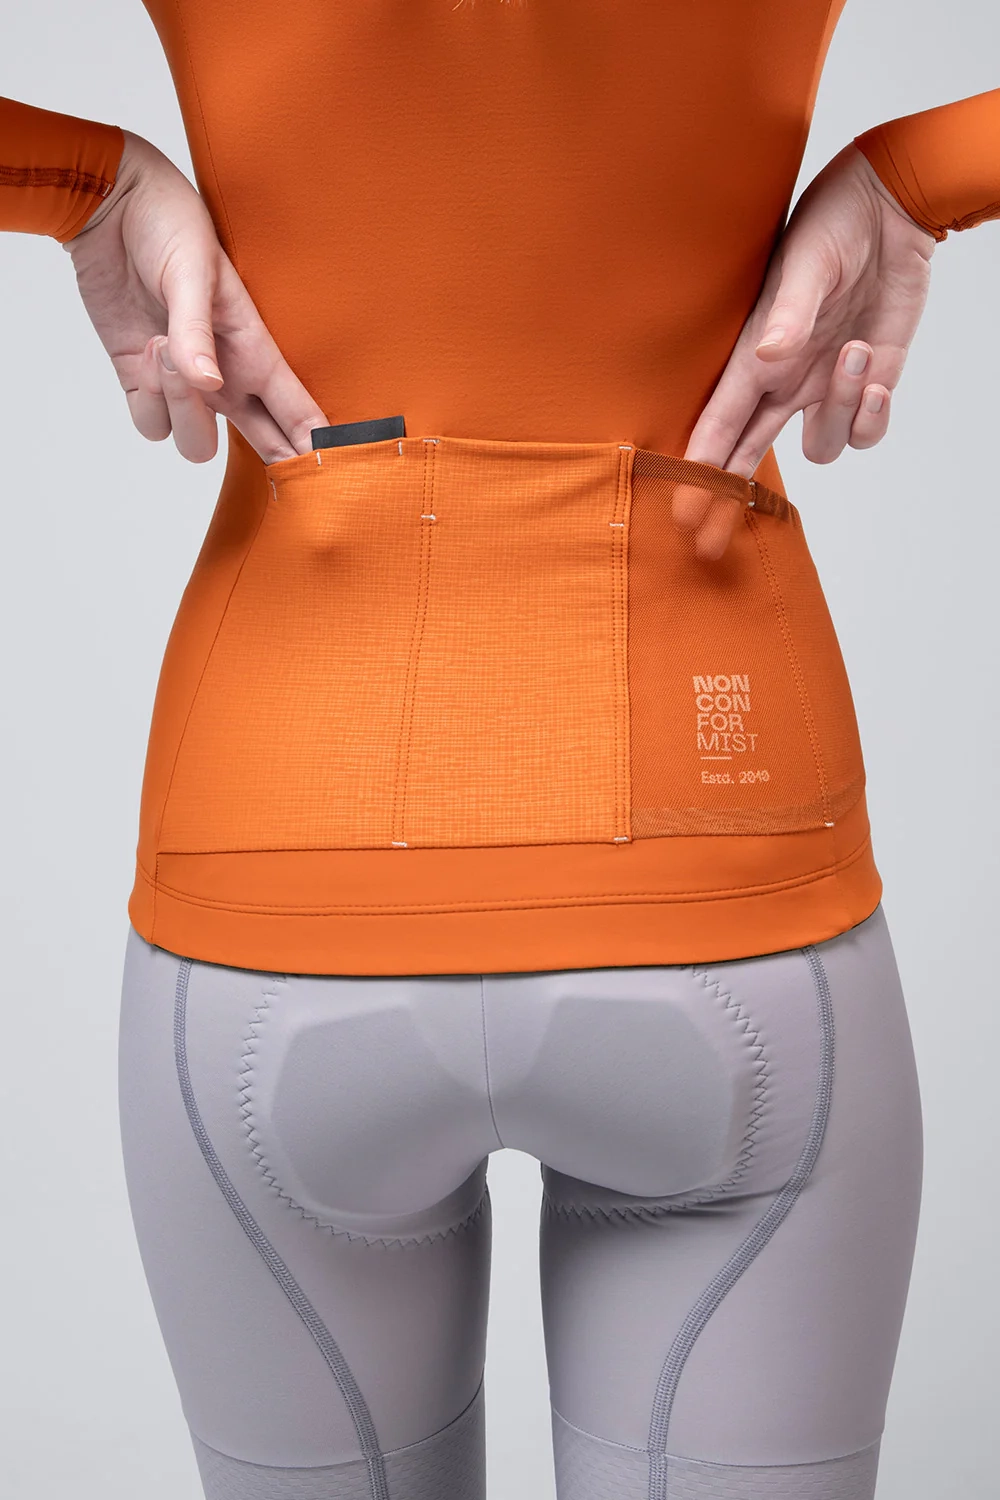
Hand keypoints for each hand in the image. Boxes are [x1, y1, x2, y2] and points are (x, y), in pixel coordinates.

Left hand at [62, 130, 328, 463]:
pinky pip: (151, 426)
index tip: (326, 468)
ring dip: (180, 407)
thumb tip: (208, 384)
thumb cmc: (168, 224)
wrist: (111, 205)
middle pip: (261, 441)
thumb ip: (198, 331)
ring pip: (196, 443)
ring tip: (164, 346)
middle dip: (271, 454)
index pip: (296, 409)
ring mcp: (185, 384)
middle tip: (281, 461)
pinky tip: (144, 351)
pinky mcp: (142, 382)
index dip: (312, 444)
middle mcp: (226, 376)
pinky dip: (146, 400)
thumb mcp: (192, 270)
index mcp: (254, 349)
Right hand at [676, 141, 937, 558]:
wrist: (889, 208)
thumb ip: (789, 314)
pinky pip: (863, 433)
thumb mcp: (807, 263)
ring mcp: (822, 387)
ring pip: (819, 447)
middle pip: (746, 459)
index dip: (698, 470)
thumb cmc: (833, 224)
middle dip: (728, 500)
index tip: (683, 511)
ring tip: (856, 352)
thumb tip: (769, 357)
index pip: (718, 425)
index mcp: (754, 358)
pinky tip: (877, 375)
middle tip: (709, 546)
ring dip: (842, 412)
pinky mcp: (863, 385)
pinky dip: (873, 417)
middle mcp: (782, 381)